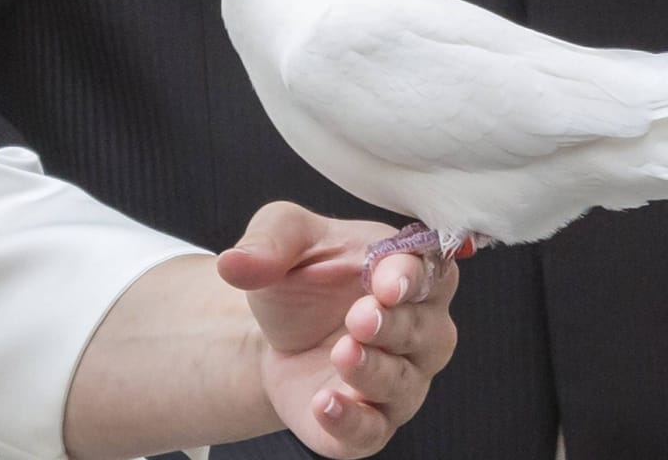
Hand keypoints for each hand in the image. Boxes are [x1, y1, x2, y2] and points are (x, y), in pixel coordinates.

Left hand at [219, 202, 458, 458]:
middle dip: (395, 325)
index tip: (389, 281)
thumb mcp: (284, 237)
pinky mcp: (369, 423)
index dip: (415, 276)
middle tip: (360, 317)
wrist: (275, 335)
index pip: (432, 271)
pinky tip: (325, 404)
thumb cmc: (302, 277)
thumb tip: (235, 262)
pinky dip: (351, 421)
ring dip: (375, 371)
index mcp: (408, 273)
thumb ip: (270, 240)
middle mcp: (418, 330)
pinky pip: (372, 431)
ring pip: (403, 384)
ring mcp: (398, 380)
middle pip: (426, 330)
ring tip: (341, 354)